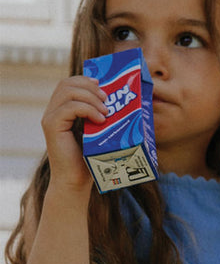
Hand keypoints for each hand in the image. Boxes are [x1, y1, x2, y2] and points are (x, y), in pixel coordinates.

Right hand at [41, 76, 106, 191]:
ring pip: (67, 92)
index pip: (69, 84)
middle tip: (107, 98)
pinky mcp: (51, 126)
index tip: (103, 86)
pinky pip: (68, 107)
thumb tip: (126, 106)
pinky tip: (100, 119)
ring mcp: (50, 118)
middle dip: (89, 86)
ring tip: (106, 111)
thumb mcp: (98, 135)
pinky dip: (87, 109)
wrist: (75, 183)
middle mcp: (53, 111)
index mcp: (62, 110)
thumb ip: (102, 119)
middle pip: (67, 84)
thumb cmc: (89, 161)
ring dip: (90, 97)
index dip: (86, 80)